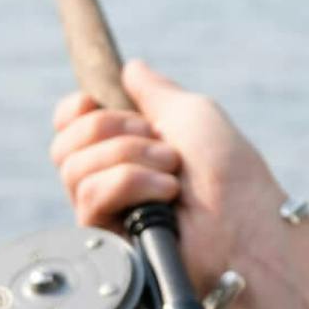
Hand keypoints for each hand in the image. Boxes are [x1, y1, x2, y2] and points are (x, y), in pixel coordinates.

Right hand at [46, 59, 289, 282]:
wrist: (244, 220)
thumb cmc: (228, 169)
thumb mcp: (191, 114)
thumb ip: (155, 92)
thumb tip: (130, 68)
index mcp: (127, 145)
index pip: (68, 126)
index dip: (74, 111)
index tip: (93, 102)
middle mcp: (110, 177)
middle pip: (64, 143)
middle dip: (113, 130)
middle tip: (163, 146)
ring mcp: (106, 210)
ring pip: (75, 167)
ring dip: (131, 158)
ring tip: (173, 174)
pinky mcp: (106, 240)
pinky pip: (90, 194)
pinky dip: (130, 183)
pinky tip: (165, 196)